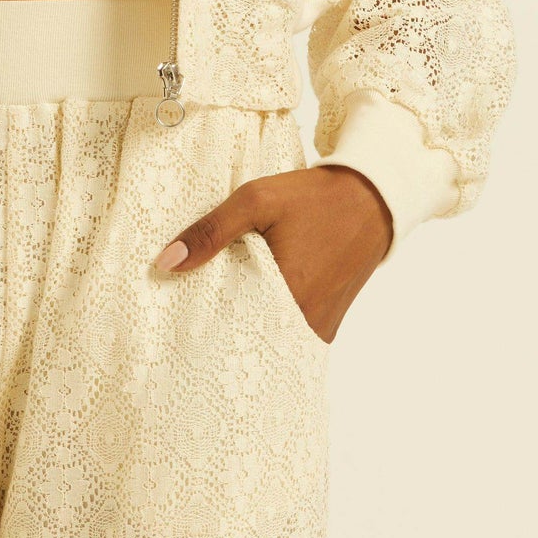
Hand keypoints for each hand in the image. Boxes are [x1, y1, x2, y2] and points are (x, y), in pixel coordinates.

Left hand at [152, 164, 393, 340]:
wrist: (370, 198)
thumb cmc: (314, 198)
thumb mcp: (257, 201)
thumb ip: (211, 231)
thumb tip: (166, 263)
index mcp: (286, 295)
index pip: (229, 328)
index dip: (202, 324)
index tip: (178, 319)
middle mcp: (306, 321)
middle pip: (249, 339)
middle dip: (221, 328)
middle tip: (190, 319)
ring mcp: (319, 326)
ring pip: (270, 339)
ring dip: (246, 327)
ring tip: (217, 312)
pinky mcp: (327, 323)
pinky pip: (290, 334)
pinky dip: (270, 324)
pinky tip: (250, 307)